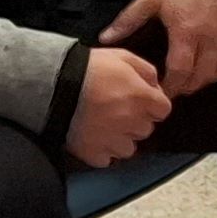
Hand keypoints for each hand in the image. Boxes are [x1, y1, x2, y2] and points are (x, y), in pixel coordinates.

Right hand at [64, 46, 171, 165]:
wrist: (53, 84)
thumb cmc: (89, 67)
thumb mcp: (124, 57)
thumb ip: (147, 72)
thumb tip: (156, 87)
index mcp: (142, 98)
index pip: (163, 111)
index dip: (153, 105)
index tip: (140, 101)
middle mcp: (131, 122)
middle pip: (145, 129)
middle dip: (136, 121)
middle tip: (118, 110)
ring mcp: (111, 139)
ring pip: (128, 148)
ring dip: (120, 139)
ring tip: (104, 126)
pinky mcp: (91, 152)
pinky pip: (105, 159)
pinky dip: (101, 151)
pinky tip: (93, 137)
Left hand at [103, 0, 216, 97]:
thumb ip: (129, 19)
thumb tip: (103, 39)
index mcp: (188, 31)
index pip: (180, 72)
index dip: (171, 87)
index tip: (163, 92)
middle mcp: (215, 37)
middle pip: (202, 76)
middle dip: (188, 86)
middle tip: (178, 86)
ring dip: (209, 78)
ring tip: (197, 77)